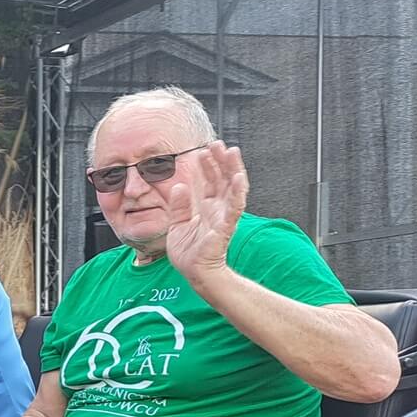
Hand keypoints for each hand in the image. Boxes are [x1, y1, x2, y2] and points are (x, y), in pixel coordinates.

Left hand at [159, 142, 247, 282]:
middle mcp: (218, 209)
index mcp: (207, 207)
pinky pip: (234, 208)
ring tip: (232, 152)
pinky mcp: (225, 227)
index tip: (204, 149)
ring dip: (233, 169)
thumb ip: (179, 205)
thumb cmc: (189, 251)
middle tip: (217, 143)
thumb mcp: (177, 224)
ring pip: (233, 188)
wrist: (194, 272)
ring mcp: (224, 217)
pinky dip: (237, 192)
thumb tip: (178, 186)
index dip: (208, 165)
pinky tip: (238, 178)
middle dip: (221, 161)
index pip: (210, 181)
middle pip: (223, 180)